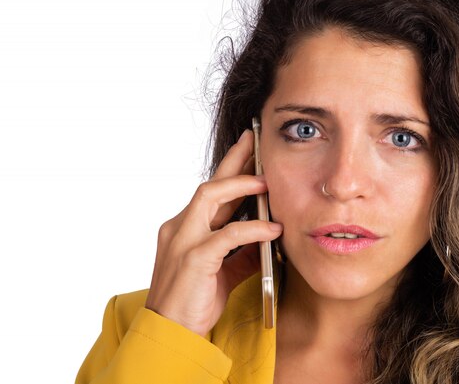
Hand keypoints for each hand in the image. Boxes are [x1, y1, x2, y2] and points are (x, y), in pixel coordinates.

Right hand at [145, 129, 282, 336]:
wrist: (170, 332)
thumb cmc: (193, 301)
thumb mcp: (222, 272)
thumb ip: (241, 254)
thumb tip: (266, 239)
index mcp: (185, 228)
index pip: (210, 192)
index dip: (230, 170)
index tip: (249, 150)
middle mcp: (179, 227)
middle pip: (209, 184)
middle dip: (234, 160)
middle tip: (255, 141)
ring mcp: (183, 240)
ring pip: (210, 197)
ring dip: (241, 185)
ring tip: (267, 182)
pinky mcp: (193, 258)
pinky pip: (228, 234)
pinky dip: (253, 228)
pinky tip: (273, 228)